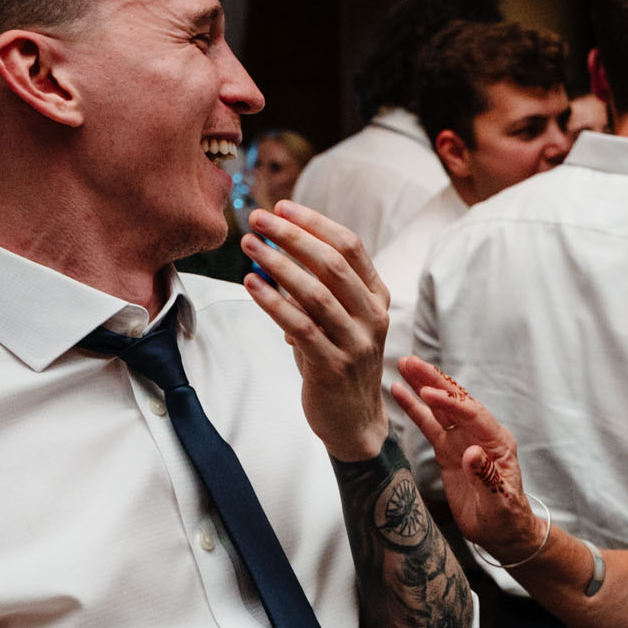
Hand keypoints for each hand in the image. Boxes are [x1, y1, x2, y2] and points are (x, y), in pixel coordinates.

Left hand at [241, 201, 391, 460]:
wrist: (353, 420)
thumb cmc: (338, 362)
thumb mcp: (337, 320)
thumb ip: (317, 288)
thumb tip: (274, 250)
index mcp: (377, 298)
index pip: (351, 247)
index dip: (315, 223)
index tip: (282, 207)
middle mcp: (373, 317)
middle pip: (334, 264)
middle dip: (293, 236)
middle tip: (259, 219)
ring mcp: (356, 344)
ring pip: (316, 293)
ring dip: (278, 265)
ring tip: (250, 246)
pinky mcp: (333, 367)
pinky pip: (300, 327)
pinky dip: (273, 302)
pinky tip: (252, 284)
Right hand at [390, 357, 544, 562]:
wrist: (503, 531)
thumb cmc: (506, 517)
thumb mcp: (499, 502)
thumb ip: (486, 477)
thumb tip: (472, 453)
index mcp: (497, 442)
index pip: (473, 414)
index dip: (451, 403)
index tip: (429, 393)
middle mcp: (480, 434)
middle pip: (455, 401)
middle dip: (434, 380)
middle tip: (410, 362)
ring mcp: (462, 439)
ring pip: (440, 407)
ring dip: (422, 386)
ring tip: (402, 365)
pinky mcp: (448, 449)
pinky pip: (429, 424)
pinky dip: (415, 408)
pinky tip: (399, 391)